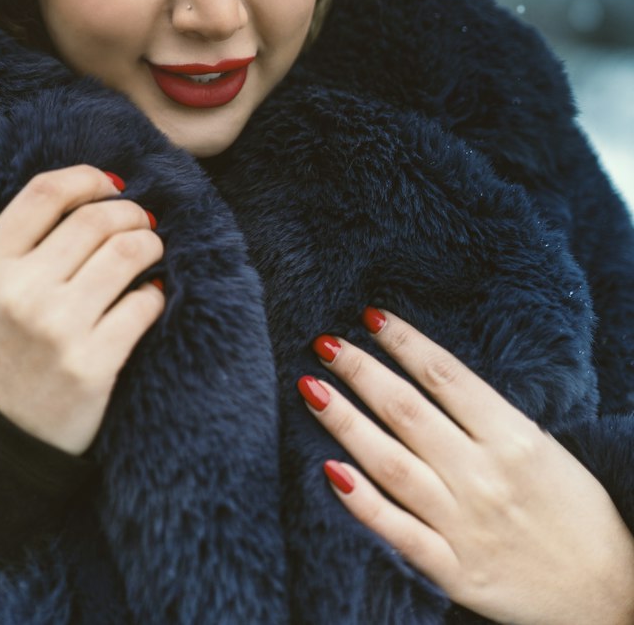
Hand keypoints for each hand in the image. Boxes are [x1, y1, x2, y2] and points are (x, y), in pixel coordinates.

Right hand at [0, 164, 164, 455]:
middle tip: (141, 222)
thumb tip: (29, 208)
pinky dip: (155, 295)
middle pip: (94, 218)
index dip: (85, 178)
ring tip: (152, 251)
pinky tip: (151, 298)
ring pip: (126, 252)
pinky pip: (143, 306)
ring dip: (149, 245)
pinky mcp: (92, 365)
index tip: (107, 184)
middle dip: (129, 213)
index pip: (44, 193)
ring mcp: (57, 328)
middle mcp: (19, 291)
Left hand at [297, 308, 633, 624]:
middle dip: (360, 370)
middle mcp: (484, 475)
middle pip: (406, 411)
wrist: (615, 598)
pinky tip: (328, 469)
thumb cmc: (578, 515)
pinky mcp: (454, 571)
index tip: (370, 317)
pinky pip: (396, 530)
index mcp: (513, 438)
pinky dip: (360, 501)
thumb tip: (427, 378)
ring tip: (311, 386)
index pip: (444, 376)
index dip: (404, 342)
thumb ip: (487, 418)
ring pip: (389, 462)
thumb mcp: (542, 449)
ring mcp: (465, 524)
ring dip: (344, 420)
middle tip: (324, 343)